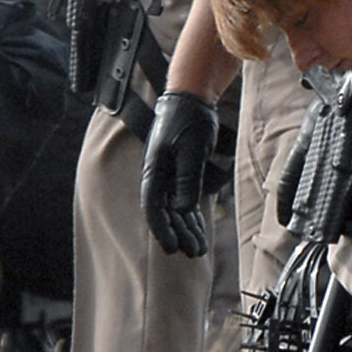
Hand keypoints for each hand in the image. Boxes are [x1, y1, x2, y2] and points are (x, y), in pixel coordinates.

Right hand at [140, 90, 217, 256]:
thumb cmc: (189, 120)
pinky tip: (199, 229)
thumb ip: (186, 179)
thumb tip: (184, 207)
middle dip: (179, 234)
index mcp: (154, 170)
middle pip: (165, 213)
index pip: (153, 208)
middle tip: (194, 252)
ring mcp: (168, 176)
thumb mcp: (190, 149)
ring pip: (176, 210)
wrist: (192, 99)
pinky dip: (192, 216)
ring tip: (199, 248)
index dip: (162, 230)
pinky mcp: (180, 174)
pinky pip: (185, 201)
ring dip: (187, 229)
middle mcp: (158, 176)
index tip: (172, 248)